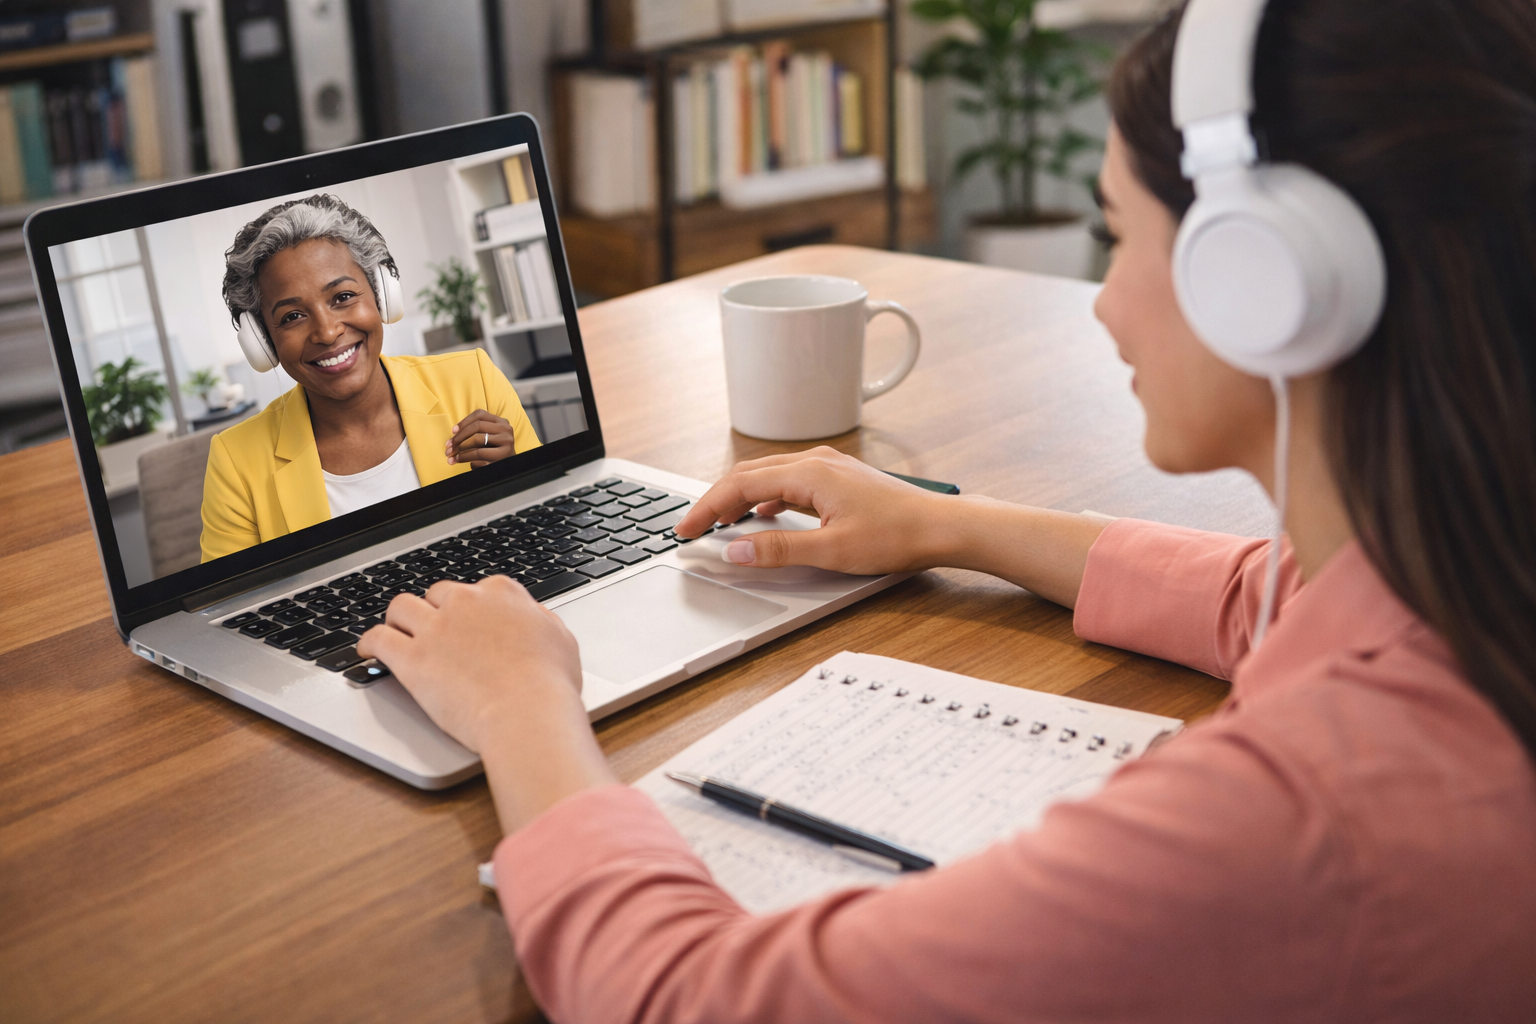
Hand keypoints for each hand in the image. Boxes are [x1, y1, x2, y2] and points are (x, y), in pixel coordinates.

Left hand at [357, 577, 616, 830]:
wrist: (526, 711)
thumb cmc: (549, 683)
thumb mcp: (561, 640)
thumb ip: (541, 622)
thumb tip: (532, 618)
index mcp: (502, 594)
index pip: (479, 588)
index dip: (473, 606)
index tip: (471, 620)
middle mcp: (466, 603)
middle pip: (438, 593)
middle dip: (435, 609)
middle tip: (434, 628)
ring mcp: (436, 628)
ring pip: (401, 606)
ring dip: (399, 618)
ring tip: (397, 631)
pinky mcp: (412, 658)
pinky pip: (378, 638)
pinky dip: (368, 642)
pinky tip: (367, 650)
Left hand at [447, 409, 515, 466]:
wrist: (511, 468)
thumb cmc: (495, 451)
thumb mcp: (490, 437)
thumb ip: (477, 430)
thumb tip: (454, 433)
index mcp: (502, 422)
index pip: (480, 415)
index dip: (464, 422)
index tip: (453, 431)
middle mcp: (506, 431)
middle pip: (477, 427)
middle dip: (459, 437)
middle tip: (449, 447)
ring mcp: (506, 444)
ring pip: (477, 442)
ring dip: (461, 450)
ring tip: (452, 457)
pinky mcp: (503, 458)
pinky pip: (480, 457)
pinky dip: (468, 460)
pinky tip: (462, 462)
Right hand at [673, 447, 956, 575]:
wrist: (941, 526)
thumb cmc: (896, 536)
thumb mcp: (832, 550)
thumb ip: (779, 549)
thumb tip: (735, 548)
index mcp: (808, 474)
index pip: (739, 486)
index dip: (707, 508)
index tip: (685, 530)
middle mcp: (815, 462)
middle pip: (748, 474)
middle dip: (716, 501)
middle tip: (692, 527)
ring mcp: (828, 467)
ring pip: (768, 475)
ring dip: (739, 496)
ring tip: (720, 521)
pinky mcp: (839, 478)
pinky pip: (789, 481)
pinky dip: (765, 496)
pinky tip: (764, 513)